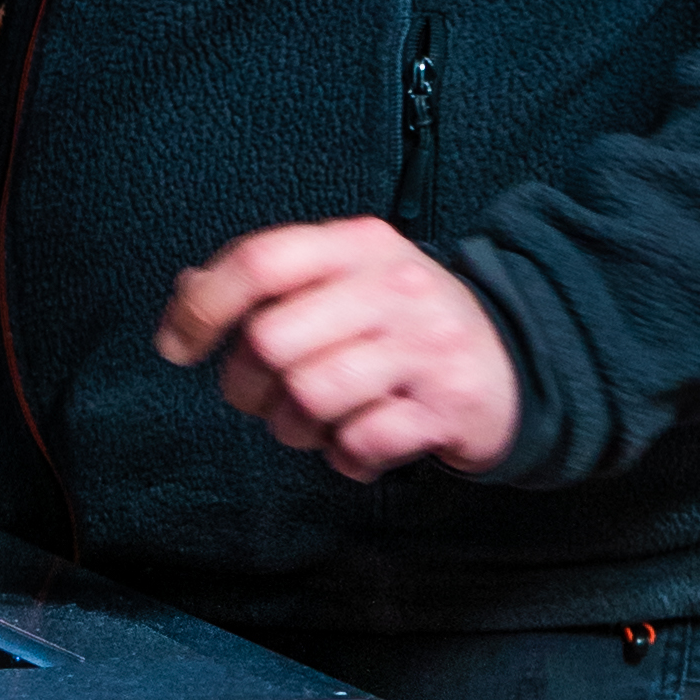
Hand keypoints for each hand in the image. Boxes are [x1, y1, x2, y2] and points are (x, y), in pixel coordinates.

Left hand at [155, 219, 519, 481]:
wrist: (522, 359)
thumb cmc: (405, 322)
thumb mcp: (346, 278)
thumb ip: (272, 281)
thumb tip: (188, 291)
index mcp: (358, 244)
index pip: (261, 261)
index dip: (203, 307)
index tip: (177, 346)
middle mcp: (393, 287)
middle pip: (272, 340)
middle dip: (247, 385)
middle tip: (261, 397)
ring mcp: (425, 346)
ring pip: (310, 396)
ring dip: (294, 427)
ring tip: (315, 423)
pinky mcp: (448, 407)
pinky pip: (362, 442)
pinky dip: (348, 455)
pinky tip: (363, 441)